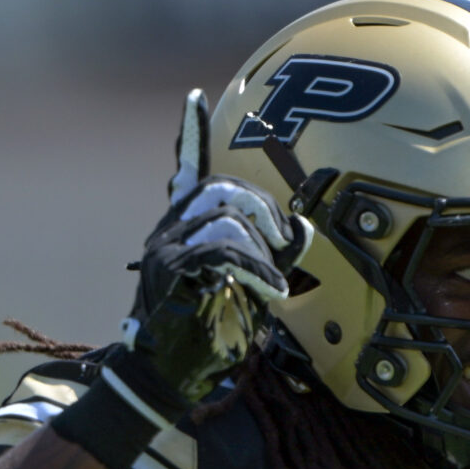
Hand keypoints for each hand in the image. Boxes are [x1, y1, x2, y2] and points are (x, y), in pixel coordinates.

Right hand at [114, 90, 311, 409]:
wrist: (166, 372)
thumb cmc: (208, 330)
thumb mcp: (245, 284)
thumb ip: (269, 253)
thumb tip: (303, 227)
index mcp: (181, 226)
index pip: (187, 170)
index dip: (191, 133)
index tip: (197, 97)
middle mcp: (169, 228)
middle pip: (224, 189)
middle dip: (263, 211)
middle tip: (280, 243)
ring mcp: (168, 247)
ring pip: (227, 218)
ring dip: (261, 252)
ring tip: (266, 285)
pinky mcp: (174, 271)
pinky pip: (226, 252)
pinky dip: (258, 271)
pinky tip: (268, 291)